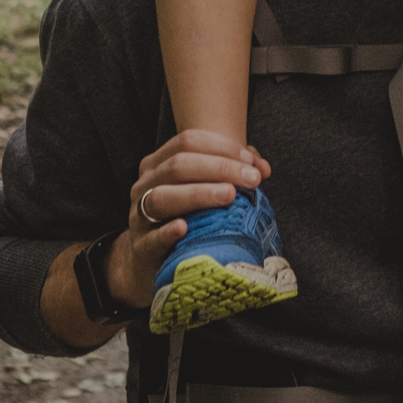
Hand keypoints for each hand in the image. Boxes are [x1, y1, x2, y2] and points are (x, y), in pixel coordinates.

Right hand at [103, 130, 270, 310]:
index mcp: (158, 163)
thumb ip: (233, 172)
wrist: (153, 260)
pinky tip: (184, 227)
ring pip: (162, 197)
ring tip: (229, 195)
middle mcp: (145, 185)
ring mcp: (139, 216)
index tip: (250, 160)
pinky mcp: (141, 248)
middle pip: (178, 165)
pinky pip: (152, 238)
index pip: (187, 141)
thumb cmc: (186, 217)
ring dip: (198, 193)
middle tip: (251, 179)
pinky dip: (167, 231)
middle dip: (219, 168)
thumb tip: (263, 168)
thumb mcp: (204, 189)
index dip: (220, 147)